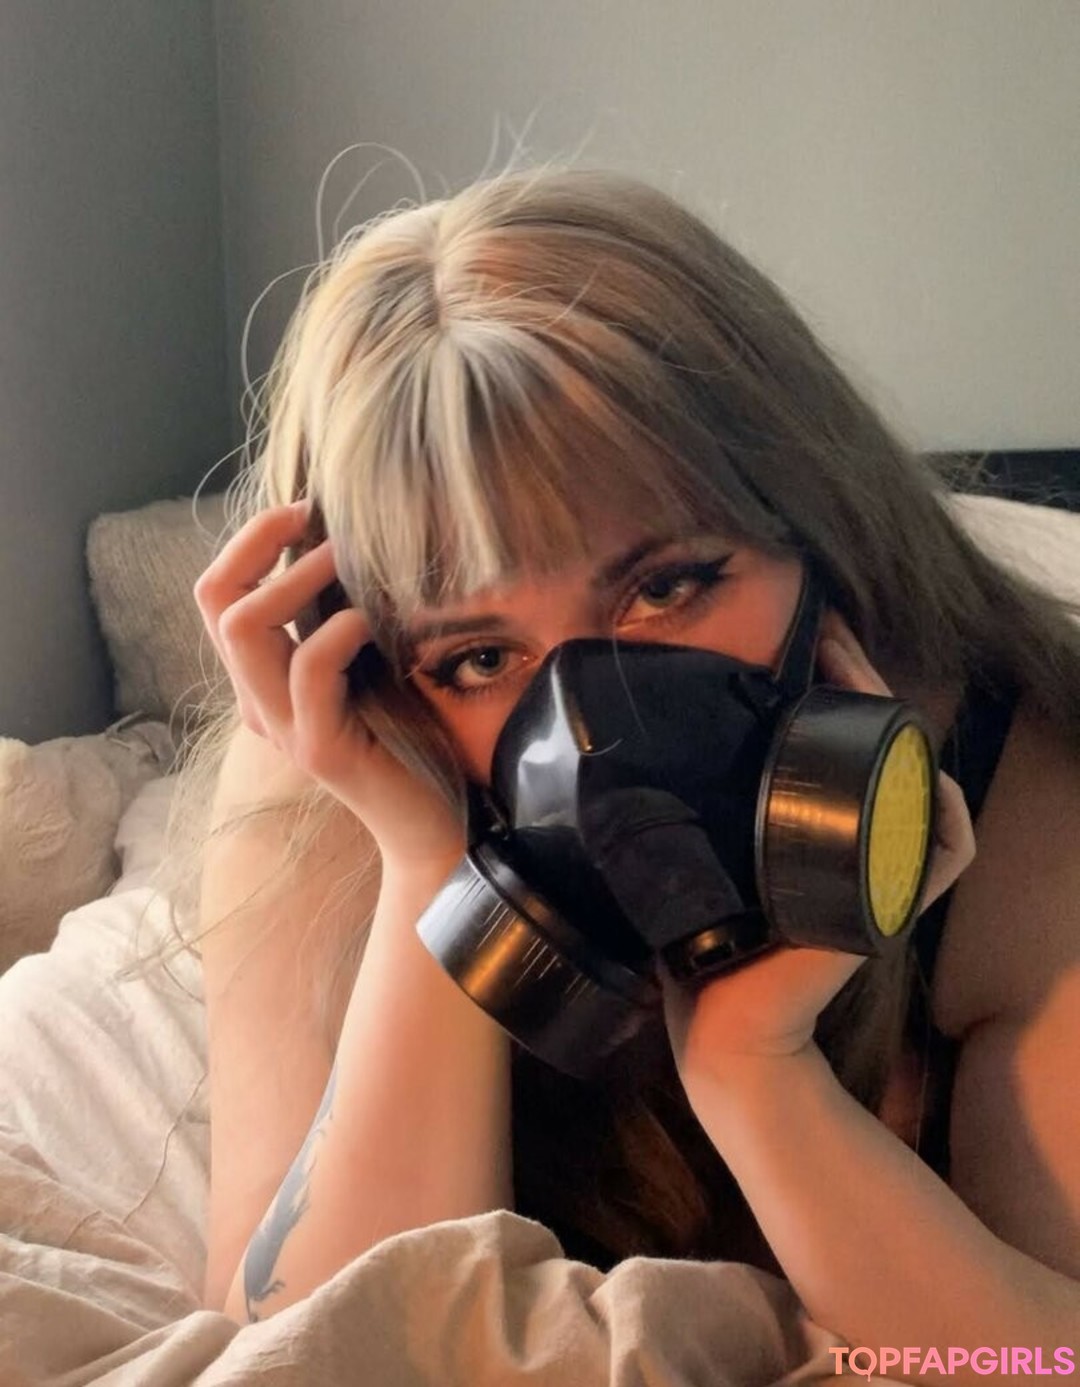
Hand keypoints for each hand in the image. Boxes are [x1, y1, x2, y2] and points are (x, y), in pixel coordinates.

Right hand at [194, 502, 465, 867]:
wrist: (433, 825)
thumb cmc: (411, 738)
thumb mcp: (367, 663)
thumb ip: (340, 616)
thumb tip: (342, 535)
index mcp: (261, 680)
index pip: (216, 593)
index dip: (249, 540)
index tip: (304, 508)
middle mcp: (257, 701)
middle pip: (214, 599)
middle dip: (260, 541)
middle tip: (318, 517)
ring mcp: (281, 727)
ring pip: (244, 627)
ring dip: (298, 576)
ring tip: (347, 557)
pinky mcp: (319, 747)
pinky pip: (310, 667)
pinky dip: (342, 628)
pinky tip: (376, 620)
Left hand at [661, 609, 975, 1080]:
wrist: (721, 1023)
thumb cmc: (698, 945)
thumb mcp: (685, 863)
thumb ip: (667, 818)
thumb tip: (613, 750)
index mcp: (806, 829)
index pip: (837, 742)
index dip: (832, 685)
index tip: (802, 639)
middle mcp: (851, 844)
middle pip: (881, 748)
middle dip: (861, 684)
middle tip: (828, 639)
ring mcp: (878, 872)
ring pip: (917, 784)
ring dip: (900, 727)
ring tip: (853, 678)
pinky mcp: (893, 906)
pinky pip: (945, 848)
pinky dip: (943, 810)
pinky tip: (915, 765)